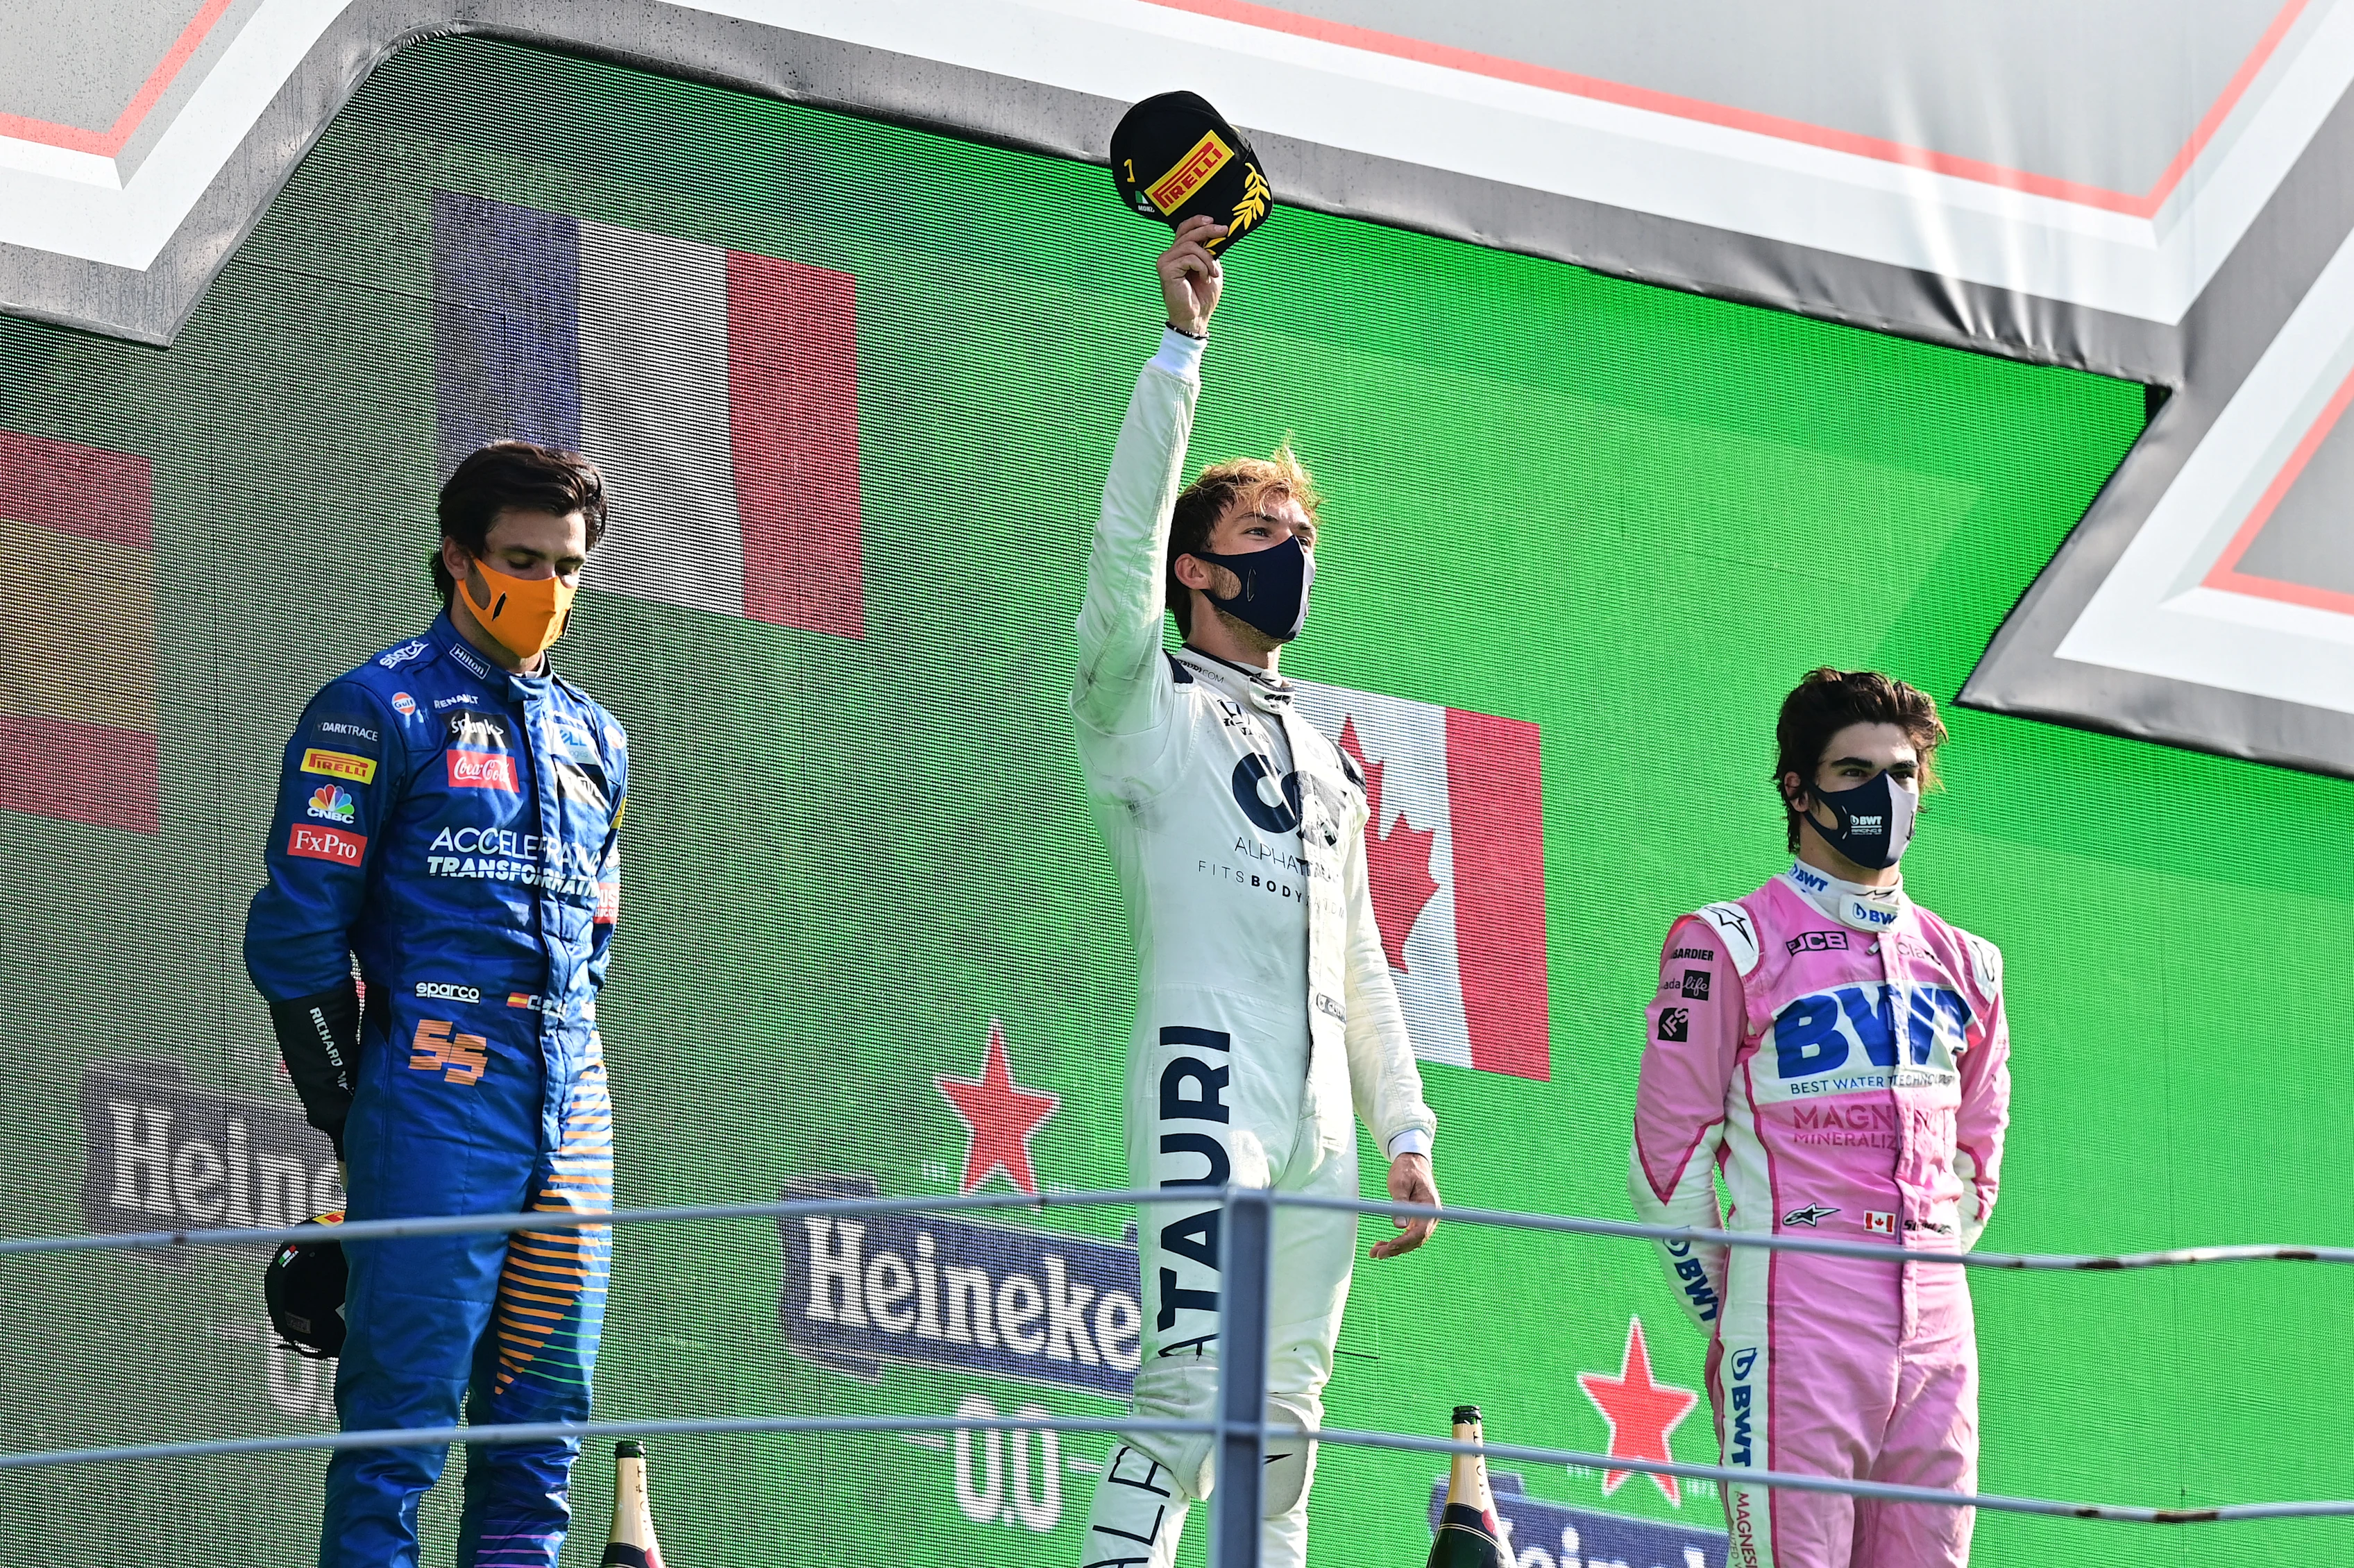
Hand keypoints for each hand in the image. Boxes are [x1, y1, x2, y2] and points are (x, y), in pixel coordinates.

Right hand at [1158, 214, 1227, 336]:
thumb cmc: (1202, 297)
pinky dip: (1202, 267)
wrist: (1196, 318)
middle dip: (1209, 231)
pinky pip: (1189, 258)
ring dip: (1208, 259)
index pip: (1184, 230)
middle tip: (1224, 231)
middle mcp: (1169, 255)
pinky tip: (1204, 279)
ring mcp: (1165, 261)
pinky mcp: (1166, 269)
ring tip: (1213, 274)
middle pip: (1188, 233)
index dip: (1197, 221)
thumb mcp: (1210, 268)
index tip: (1214, 221)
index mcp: (1178, 254)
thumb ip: (1209, 252)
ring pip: (1191, 246)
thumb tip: (1217, 233)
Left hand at [1371, 1151, 1437, 1258]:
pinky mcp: (1418, 1220)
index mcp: (1430, 1206)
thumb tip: (1399, 1227)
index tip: (1389, 1246)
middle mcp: (1431, 1216)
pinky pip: (1408, 1235)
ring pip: (1411, 1240)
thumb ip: (1400, 1203)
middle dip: (1396, 1249)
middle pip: (1416, 1240)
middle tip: (1376, 1254)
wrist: (1412, 1161)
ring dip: (1394, 1248)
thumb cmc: (1406, 1170)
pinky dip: (1396, 1241)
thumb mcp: (1400, 1183)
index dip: (1404, 1242)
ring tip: (1374, 1252)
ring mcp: (1425, 1219)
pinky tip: (1382, 1244)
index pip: (1420, 1232)